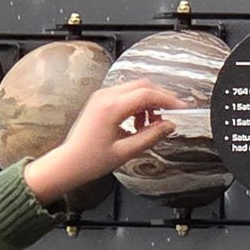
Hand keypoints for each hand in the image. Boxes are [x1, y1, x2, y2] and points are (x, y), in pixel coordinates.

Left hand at [24, 79, 188, 201]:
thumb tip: (169, 126)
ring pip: (135, 88)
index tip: (181, 108)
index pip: (147, 94)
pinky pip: (125, 94)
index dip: (168, 100)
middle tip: (172, 114)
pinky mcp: (100, 100)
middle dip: (161, 98)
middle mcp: (105, 97)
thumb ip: (151, 136)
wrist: (68, 163)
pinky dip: (138, 104)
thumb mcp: (126, 152)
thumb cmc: (90, 160)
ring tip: (151, 124)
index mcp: (111, 108)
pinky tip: (139, 123)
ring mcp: (101, 96)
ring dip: (148, 102)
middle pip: (142, 85)